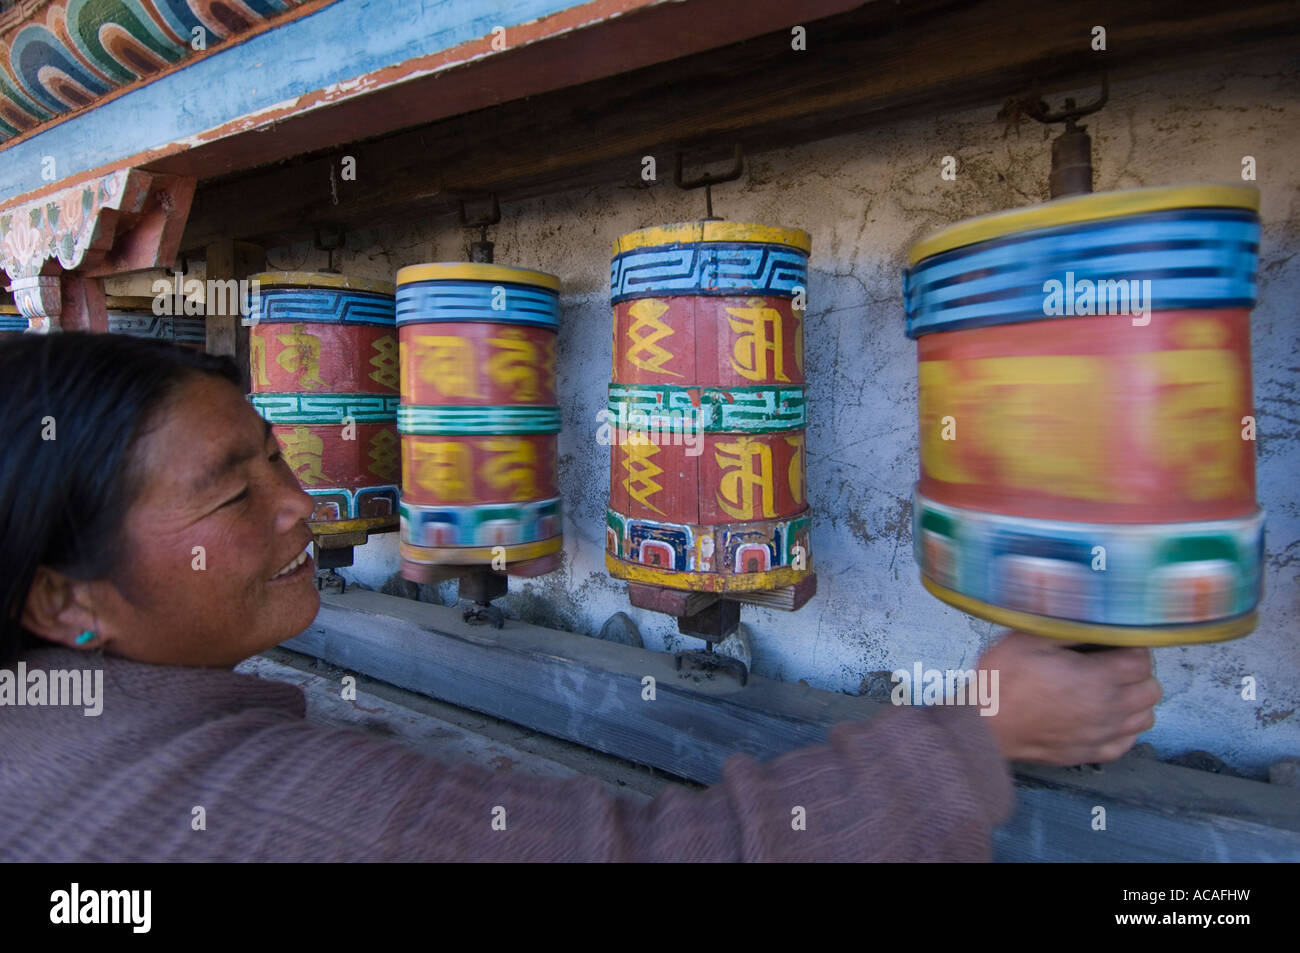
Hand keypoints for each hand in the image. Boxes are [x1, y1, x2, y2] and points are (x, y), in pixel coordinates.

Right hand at [977, 630, 1160, 764]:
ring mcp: (1100, 735)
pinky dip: (1125, 728)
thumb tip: (1088, 607)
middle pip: (1151, 689)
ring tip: (1112, 689)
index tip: (1115, 642)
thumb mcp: (1028, 638)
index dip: (1132, 646)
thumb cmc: (1002, 683)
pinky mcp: (1090, 753)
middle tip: (1114, 663)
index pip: (1142, 660)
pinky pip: (1127, 742)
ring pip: (1145, 717)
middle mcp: (1107, 709)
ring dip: (1135, 700)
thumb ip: (1066, 623)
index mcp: (1097, 679)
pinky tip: (1105, 715)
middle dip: (1138, 672)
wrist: (985, 725)